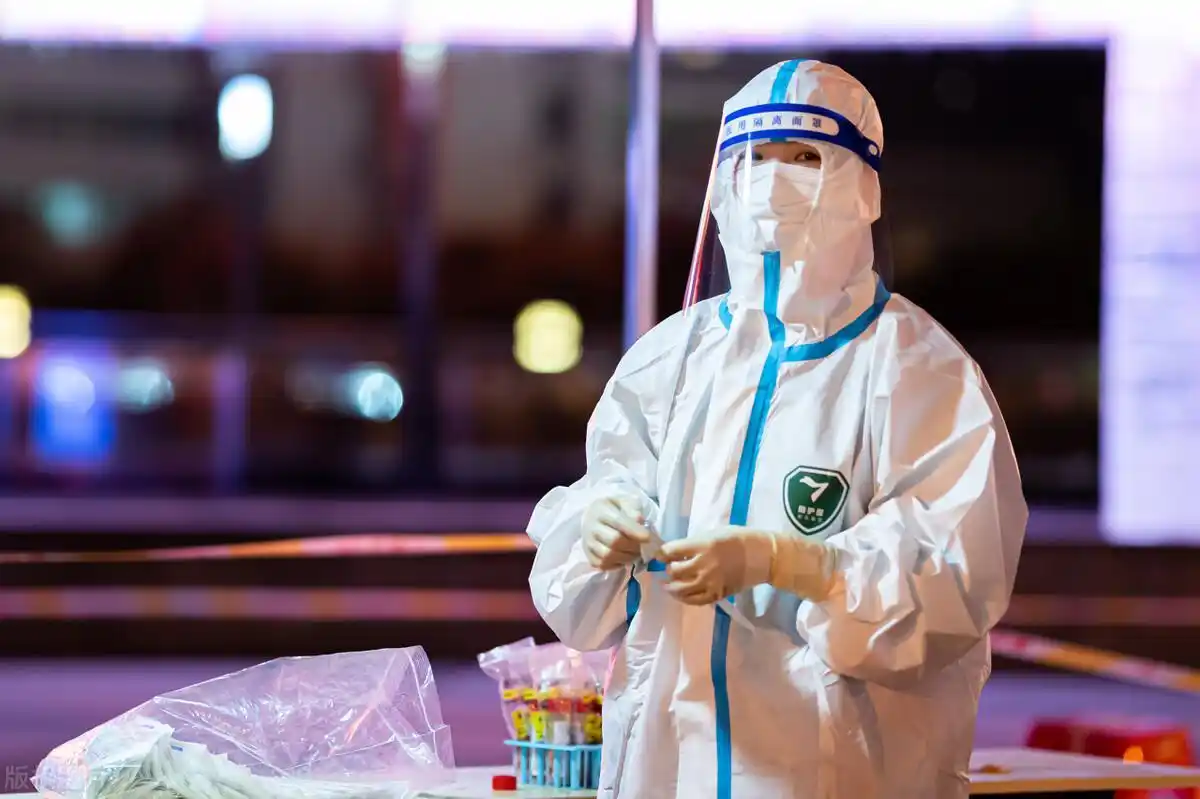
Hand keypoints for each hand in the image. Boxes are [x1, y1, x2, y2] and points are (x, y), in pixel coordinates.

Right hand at [580, 496, 652, 570]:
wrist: (594, 517)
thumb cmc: (614, 509)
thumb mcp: (625, 501)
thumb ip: (633, 508)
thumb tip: (639, 521)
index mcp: (601, 510)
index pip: (618, 521)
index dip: (634, 531)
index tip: (648, 537)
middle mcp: (592, 527)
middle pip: (614, 541)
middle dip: (633, 546)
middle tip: (643, 546)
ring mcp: (588, 543)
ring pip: (608, 556)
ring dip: (627, 557)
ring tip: (635, 553)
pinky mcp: (589, 556)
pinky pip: (603, 565)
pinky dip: (617, 565)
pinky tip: (624, 558)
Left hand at [658, 526, 774, 605]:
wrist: (763, 556)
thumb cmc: (738, 539)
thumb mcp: (714, 533)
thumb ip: (694, 543)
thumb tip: (675, 551)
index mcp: (702, 545)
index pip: (671, 551)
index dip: (662, 553)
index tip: (659, 554)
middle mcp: (704, 565)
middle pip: (674, 571)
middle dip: (668, 569)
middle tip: (669, 568)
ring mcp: (710, 582)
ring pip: (680, 589)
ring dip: (671, 586)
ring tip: (668, 584)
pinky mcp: (717, 594)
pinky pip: (694, 601)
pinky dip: (684, 598)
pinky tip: (681, 594)